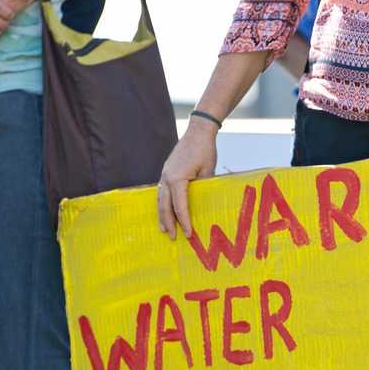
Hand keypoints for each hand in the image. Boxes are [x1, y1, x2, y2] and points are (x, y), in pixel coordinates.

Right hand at [157, 118, 218, 238]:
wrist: (198, 131)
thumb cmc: (205, 150)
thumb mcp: (208, 172)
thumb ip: (203, 189)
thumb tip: (202, 205)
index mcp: (177, 179)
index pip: (179, 207)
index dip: (184, 222)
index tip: (189, 234)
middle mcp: (167, 178)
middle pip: (164, 206)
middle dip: (168, 223)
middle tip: (172, 238)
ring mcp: (165, 174)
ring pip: (160, 199)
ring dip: (162, 215)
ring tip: (164, 229)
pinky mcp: (167, 171)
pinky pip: (162, 192)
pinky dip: (163, 204)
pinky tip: (165, 211)